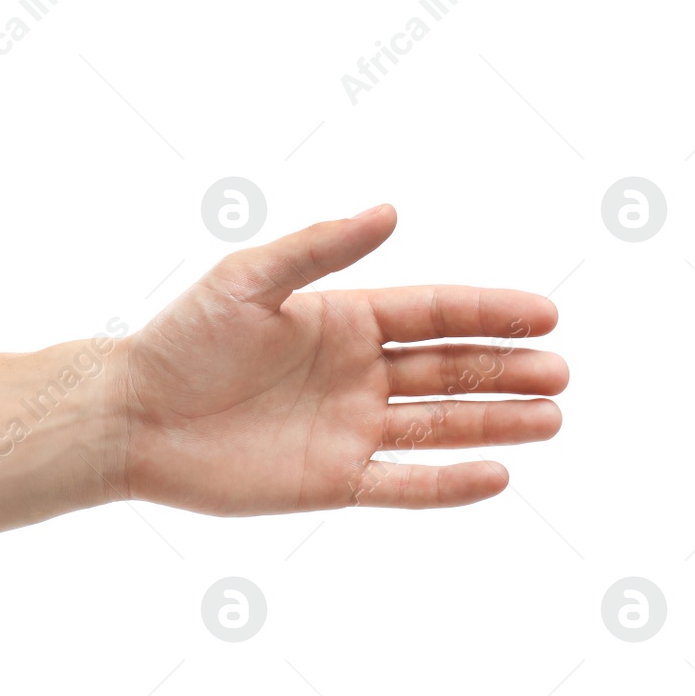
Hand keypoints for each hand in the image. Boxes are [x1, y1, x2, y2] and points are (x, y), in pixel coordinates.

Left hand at [115, 205, 567, 512]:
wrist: (132, 416)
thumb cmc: (182, 339)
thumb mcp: (247, 280)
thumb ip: (319, 248)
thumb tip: (390, 211)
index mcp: (342, 320)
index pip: (435, 313)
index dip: (491, 312)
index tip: (546, 314)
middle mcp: (355, 374)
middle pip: (449, 369)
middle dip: (507, 369)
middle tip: (561, 372)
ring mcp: (347, 430)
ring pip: (439, 425)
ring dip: (496, 422)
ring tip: (552, 419)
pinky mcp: (330, 481)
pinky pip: (402, 484)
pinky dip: (448, 484)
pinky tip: (497, 475)